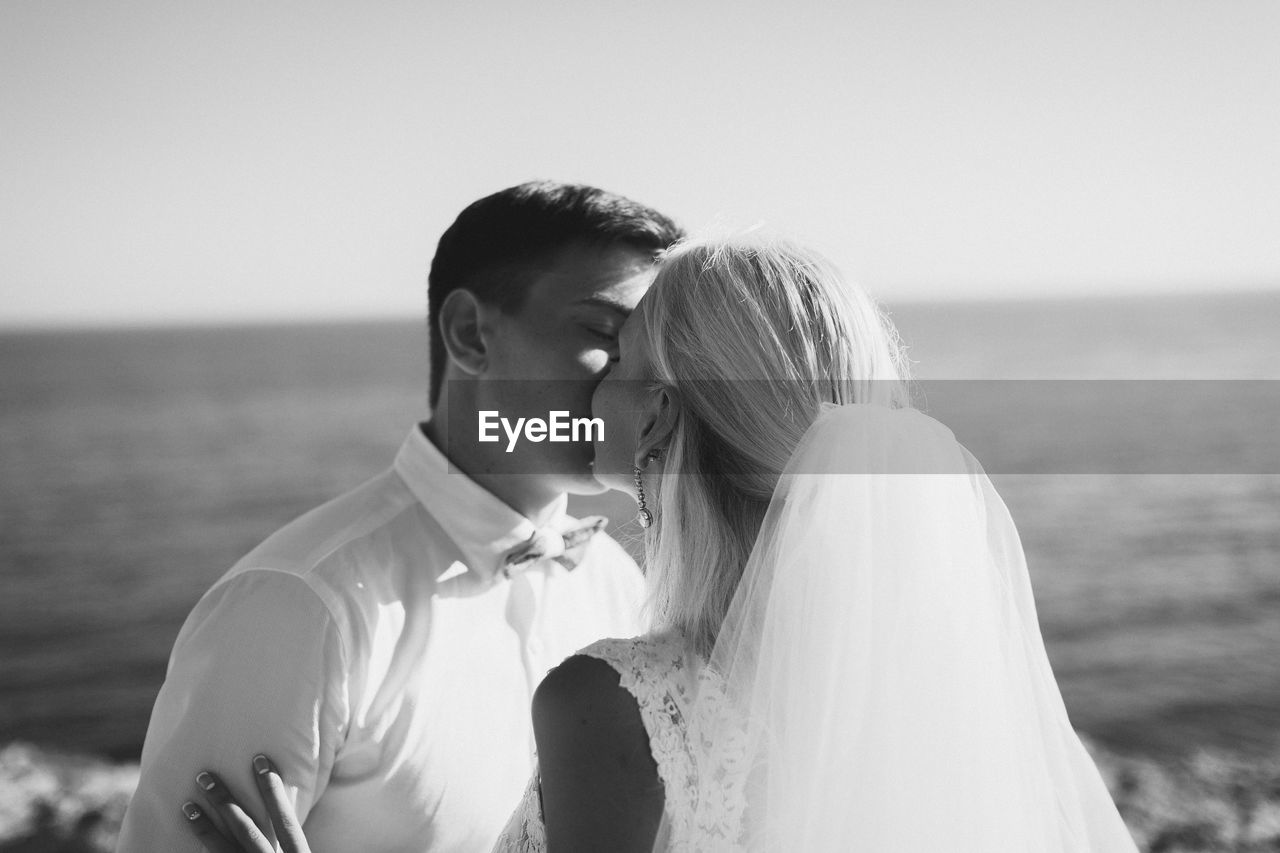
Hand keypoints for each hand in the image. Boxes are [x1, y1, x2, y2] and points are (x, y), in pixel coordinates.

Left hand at [181, 754, 311, 852]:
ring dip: (204, 827)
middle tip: (205, 776)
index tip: (259, 761)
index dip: (272, 791)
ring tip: (187, 806)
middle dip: (225, 802)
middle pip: (247, 830)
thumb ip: (295, 845)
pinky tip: (186, 839)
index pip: (285, 821)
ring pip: (224, 849)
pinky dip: (202, 849)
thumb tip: (287, 816)